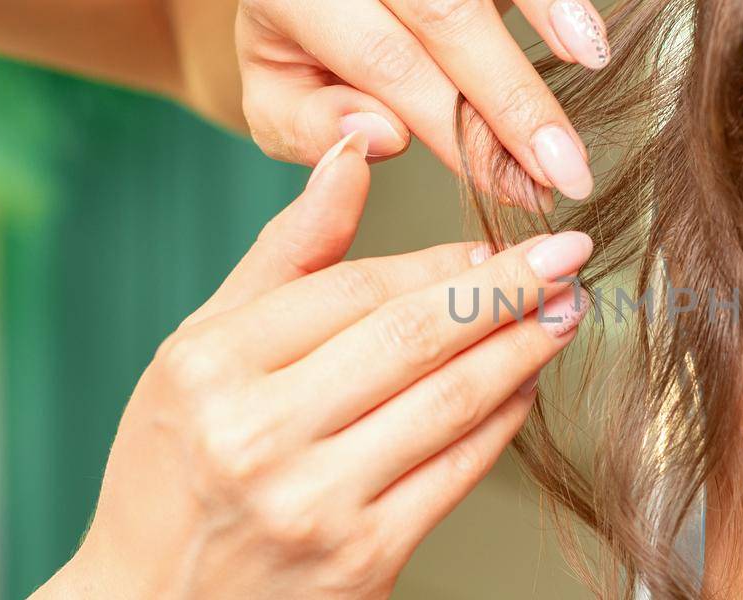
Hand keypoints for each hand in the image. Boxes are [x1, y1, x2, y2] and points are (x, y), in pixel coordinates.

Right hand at [33, 134, 593, 598]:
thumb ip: (285, 255)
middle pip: (411, 338)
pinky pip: (457, 472)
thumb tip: (353, 152)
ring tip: (564, 314)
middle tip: (566, 258)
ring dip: (522, 350)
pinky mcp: (363, 559)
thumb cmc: (176, 466)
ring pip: (449, 402)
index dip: (440, 263)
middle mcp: (258, 432)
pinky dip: (502, 422)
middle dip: (504, 291)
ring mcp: (314, 501)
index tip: (497, 244)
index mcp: (211, 366)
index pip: (354, 290)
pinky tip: (525, 386)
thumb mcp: (201, 350)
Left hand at [235, 0, 608, 200]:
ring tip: (592, 59)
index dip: (463, 133)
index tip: (518, 188)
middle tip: (567, 170)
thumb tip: (385, 136)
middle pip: (447, 15)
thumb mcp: (271, 98)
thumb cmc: (292, 46)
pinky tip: (583, 28)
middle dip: (516, 98)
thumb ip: (313, 126)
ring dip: (548, 10)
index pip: (391, 67)